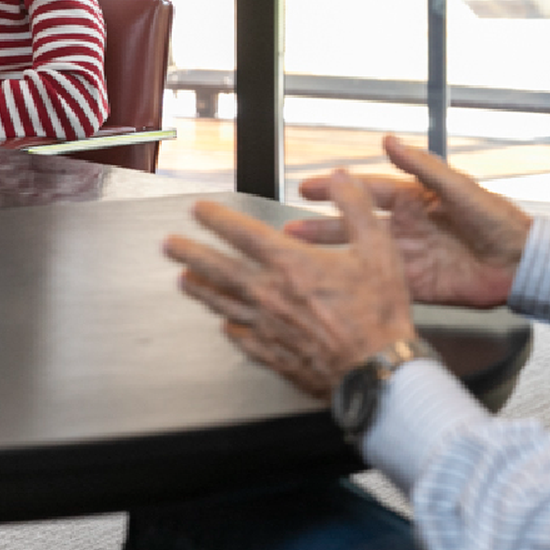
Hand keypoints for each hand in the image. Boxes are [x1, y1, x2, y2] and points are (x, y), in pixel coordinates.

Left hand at [163, 171, 417, 399]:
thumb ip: (357, 208)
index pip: (241, 234)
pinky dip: (230, 329)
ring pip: (222, 304)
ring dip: (201, 290)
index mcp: (290, 265)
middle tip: (170, 245)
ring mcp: (267, 327)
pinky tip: (225, 327)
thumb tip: (343, 179)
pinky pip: (242, 339)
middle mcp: (270, 295)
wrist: (377, 370)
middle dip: (190, 253)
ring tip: (184, 281)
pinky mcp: (273, 355)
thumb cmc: (379, 315)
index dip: (216, 219)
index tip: (199, 211)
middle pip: (218, 269)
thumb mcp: (378, 249)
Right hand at [286, 135, 531, 309]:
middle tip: (291, 228)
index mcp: (416, 198)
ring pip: (362, 252)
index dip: (338, 189)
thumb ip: (421, 166)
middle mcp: (408, 226)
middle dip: (323, 225)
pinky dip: (359, 281)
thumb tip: (389, 140)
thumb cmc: (498, 220)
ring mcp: (411, 255)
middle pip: (357, 224)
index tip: (308, 188)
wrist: (522, 263)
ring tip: (304, 256)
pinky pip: (383, 280)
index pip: (367, 190)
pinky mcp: (419, 283)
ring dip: (334, 254)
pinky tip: (337, 284)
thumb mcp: (458, 188)